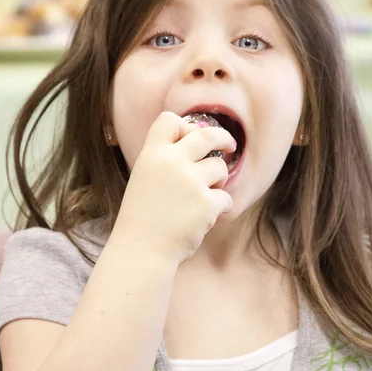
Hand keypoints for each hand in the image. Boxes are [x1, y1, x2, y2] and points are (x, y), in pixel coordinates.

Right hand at [113, 111, 235, 264]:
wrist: (141, 250)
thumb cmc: (143, 218)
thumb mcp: (144, 178)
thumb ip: (164, 160)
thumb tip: (196, 140)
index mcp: (152, 155)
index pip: (170, 120)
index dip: (185, 126)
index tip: (193, 137)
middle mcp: (171, 162)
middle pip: (207, 134)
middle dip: (224, 138)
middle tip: (230, 146)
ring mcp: (190, 182)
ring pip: (221, 167)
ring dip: (218, 181)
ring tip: (203, 197)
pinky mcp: (206, 203)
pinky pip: (225, 197)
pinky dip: (220, 208)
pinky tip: (204, 218)